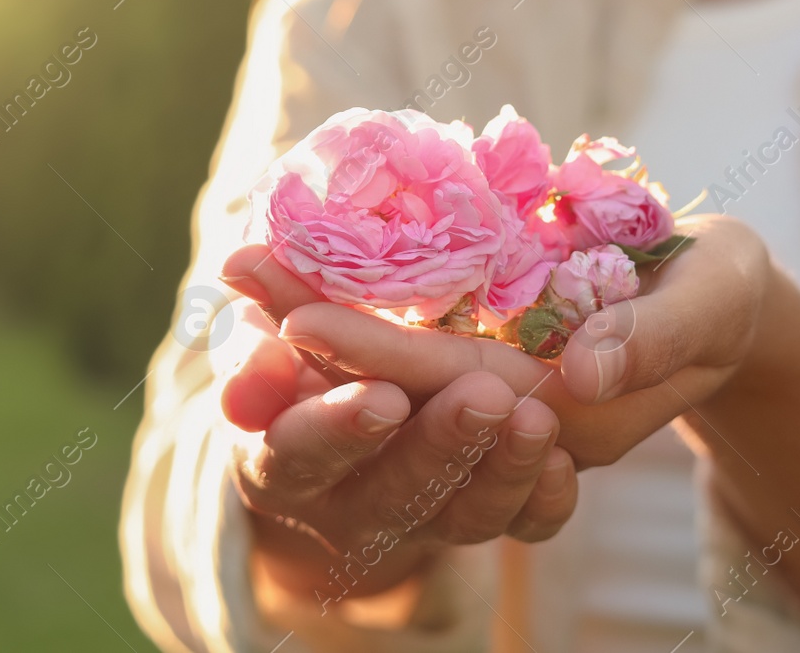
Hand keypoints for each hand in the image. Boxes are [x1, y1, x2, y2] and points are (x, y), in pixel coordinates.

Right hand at [215, 294, 579, 607]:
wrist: (341, 434)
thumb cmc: (296, 367)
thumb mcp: (263, 344)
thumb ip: (256, 312)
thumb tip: (236, 269)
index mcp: (283, 461)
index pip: (301, 454)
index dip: (337, 429)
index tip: (383, 396)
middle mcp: (350, 507)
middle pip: (394, 493)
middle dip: (440, 446)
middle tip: (485, 394)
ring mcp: (420, 522)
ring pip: (463, 518)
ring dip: (503, 470)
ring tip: (538, 417)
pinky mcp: (480, 518)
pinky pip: (520, 529)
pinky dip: (543, 501)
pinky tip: (563, 460)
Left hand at [221, 215, 769, 469]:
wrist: (728, 309)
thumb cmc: (730, 298)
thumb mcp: (713, 304)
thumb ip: (654, 340)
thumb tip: (578, 370)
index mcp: (567, 414)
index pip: (455, 389)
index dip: (376, 353)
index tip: (298, 316)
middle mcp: (515, 411)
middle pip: (400, 377)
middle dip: (315, 324)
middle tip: (233, 267)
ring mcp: (496, 386)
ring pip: (390, 358)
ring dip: (313, 310)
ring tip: (240, 263)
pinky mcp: (486, 352)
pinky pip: (404, 334)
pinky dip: (349, 301)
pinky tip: (289, 266)